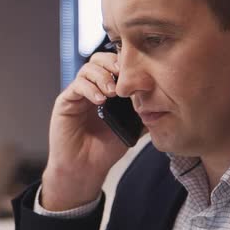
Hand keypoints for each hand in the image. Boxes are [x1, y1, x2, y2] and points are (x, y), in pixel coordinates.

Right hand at [41, 52, 129, 210]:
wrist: (85, 169)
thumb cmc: (105, 150)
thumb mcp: (131, 128)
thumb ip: (143, 111)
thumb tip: (164, 99)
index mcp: (107, 91)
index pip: (114, 65)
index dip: (125, 64)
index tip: (139, 73)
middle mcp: (91, 88)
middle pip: (99, 60)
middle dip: (113, 64)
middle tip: (125, 77)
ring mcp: (77, 94)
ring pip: (87, 69)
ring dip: (102, 77)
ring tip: (113, 92)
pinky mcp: (65, 102)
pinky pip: (76, 86)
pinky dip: (89, 89)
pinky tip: (100, 100)